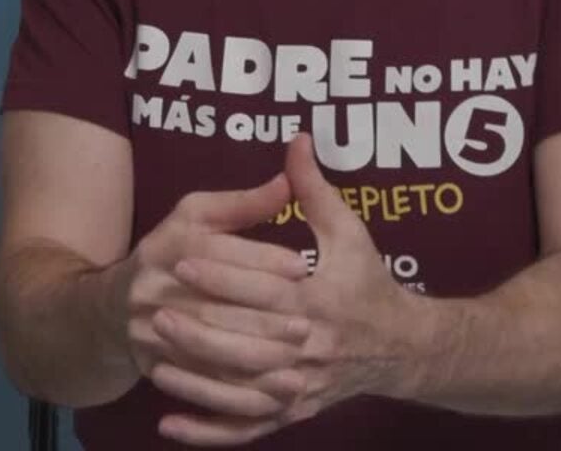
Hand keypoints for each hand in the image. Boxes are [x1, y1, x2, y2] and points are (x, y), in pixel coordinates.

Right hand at [110, 173, 315, 416]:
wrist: (113, 307)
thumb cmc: (171, 252)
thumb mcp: (198, 217)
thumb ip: (243, 203)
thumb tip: (287, 181)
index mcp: (167, 245)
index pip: (217, 252)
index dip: (261, 260)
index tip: (302, 269)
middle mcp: (154, 289)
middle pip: (212, 307)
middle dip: (263, 317)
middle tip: (307, 324)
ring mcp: (151, 332)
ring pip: (208, 351)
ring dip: (255, 359)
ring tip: (297, 360)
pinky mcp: (155, 366)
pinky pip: (201, 385)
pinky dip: (239, 393)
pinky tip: (273, 392)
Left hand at [152, 134, 430, 445]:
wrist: (405, 348)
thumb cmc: (368, 282)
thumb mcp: (349, 231)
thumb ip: (315, 188)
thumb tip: (295, 139)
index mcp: (322, 301)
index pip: (265, 288)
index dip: (222, 274)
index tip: (182, 260)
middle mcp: (312, 348)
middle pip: (250, 343)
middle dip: (201, 330)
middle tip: (155, 312)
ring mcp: (303, 387)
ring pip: (245, 392)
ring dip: (199, 383)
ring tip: (157, 363)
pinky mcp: (296, 413)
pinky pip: (249, 428)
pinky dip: (210, 432)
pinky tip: (170, 425)